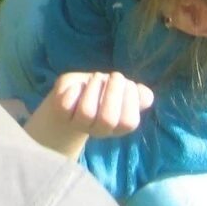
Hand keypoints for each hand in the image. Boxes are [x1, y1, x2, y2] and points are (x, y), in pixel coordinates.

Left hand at [24, 71, 152, 159]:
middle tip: (113, 76)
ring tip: (95, 77)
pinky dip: (73, 90)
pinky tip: (77, 85)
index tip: (128, 83)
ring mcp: (79, 123)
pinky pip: (66, 104)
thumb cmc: (99, 93)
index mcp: (118, 126)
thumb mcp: (119, 91)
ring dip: (93, 89)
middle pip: (108, 119)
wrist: (68, 100)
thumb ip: (135, 94)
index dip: (131, 100)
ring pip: (86, 111)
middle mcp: (99, 129)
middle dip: (113, 92)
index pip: (129, 122)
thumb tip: (145, 94)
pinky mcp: (61, 113)